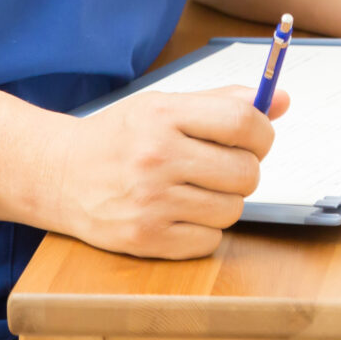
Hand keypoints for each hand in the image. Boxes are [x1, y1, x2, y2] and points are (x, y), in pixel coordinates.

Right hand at [50, 84, 288, 258]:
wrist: (58, 174)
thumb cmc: (119, 137)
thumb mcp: (164, 106)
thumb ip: (224, 102)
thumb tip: (282, 100)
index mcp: (164, 117)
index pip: (243, 121)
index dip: (263, 132)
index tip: (256, 137)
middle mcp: (157, 158)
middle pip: (246, 171)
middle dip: (244, 169)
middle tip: (221, 165)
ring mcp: (151, 202)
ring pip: (232, 209)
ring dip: (224, 201)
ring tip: (196, 189)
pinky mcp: (145, 239)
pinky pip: (209, 241)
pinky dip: (204, 230)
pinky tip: (181, 212)